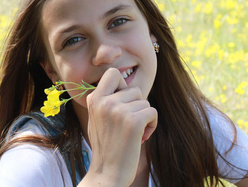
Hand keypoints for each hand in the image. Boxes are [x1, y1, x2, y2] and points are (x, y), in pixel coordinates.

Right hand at [82, 68, 157, 186]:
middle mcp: (105, 102)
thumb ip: (105, 99)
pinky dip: (152, 124)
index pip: (113, 73)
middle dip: (136, 105)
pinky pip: (153, 112)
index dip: (122, 84)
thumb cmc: (105, 146)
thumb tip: (121, 80)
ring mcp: (119, 111)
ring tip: (133, 133)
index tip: (122, 100)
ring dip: (144, 117)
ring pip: (145, 102)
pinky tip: (142, 137)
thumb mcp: (96, 118)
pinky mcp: (134, 122)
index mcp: (94, 99)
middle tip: (129, 123)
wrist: (107, 173)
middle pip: (134, 89)